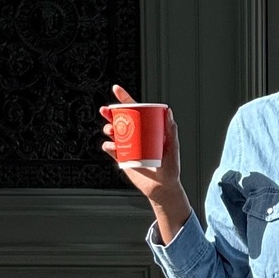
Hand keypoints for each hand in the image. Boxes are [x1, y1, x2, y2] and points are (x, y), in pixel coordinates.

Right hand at [100, 84, 189, 238]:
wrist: (163, 188)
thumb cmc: (171, 168)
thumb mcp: (173, 147)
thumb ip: (171, 130)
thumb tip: (168, 111)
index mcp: (146, 128)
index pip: (134, 110)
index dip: (124, 99)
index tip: (116, 89)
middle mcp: (135, 135)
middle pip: (119, 120)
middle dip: (109, 113)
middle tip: (105, 110)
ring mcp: (128, 147)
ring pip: (113, 133)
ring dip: (108, 128)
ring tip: (111, 130)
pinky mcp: (122, 159)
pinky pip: (112, 150)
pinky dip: (108, 146)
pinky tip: (111, 145)